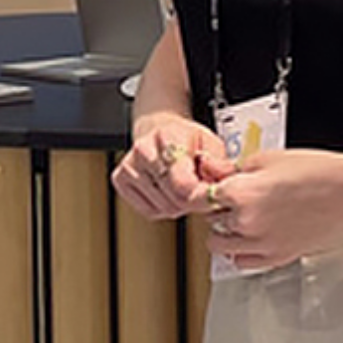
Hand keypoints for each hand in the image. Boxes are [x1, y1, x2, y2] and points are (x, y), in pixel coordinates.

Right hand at [112, 113, 232, 221]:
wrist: (159, 130)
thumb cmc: (185, 139)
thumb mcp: (211, 143)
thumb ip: (220, 163)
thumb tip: (222, 179)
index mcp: (168, 136)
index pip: (183, 182)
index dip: (201, 195)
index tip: (212, 197)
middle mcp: (143, 150)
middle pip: (174, 198)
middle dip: (193, 200)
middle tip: (200, 190)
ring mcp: (128, 166)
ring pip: (164, 207)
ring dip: (180, 206)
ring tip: (184, 189)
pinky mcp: (120, 180)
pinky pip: (150, 211)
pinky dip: (164, 208)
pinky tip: (169, 193)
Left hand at [201, 148, 342, 271]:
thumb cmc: (319, 173)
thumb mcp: (269, 158)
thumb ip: (235, 168)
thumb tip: (215, 171)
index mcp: (241, 193)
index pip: (199, 197)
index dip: (203, 190)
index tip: (208, 189)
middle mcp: (247, 222)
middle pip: (209, 221)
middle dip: (217, 209)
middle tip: (232, 198)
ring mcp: (261, 244)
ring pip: (221, 246)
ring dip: (225, 232)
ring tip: (241, 218)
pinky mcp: (276, 258)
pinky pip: (242, 262)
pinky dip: (241, 252)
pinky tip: (251, 236)